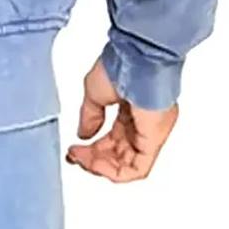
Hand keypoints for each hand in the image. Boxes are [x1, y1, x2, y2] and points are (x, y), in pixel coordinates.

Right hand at [66, 58, 177, 182]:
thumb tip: (84, 135)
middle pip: (119, 156)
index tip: (73, 149)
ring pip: (127, 166)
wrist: (137, 55)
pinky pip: (137, 169)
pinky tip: (94, 163)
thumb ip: (90, 117)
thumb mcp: (95, 94)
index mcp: (133, 111)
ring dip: (99, 167)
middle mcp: (144, 124)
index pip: (113, 140)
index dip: (91, 149)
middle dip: (92, 160)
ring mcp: (151, 133)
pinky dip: (114, 172)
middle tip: (74, 155)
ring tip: (80, 158)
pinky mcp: (154, 140)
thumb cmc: (121, 63)